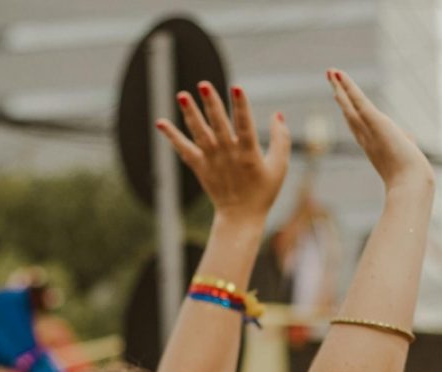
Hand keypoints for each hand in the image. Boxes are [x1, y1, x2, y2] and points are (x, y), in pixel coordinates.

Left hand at [156, 82, 289, 224]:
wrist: (241, 217)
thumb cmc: (263, 191)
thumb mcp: (280, 167)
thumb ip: (281, 140)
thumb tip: (278, 115)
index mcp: (249, 154)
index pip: (245, 126)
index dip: (241, 106)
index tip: (236, 88)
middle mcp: (228, 155)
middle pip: (218, 125)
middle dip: (211, 104)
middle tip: (203, 84)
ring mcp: (212, 161)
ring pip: (199, 133)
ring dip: (190, 113)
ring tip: (181, 95)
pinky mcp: (200, 167)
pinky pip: (184, 150)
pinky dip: (172, 137)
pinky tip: (160, 123)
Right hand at [327, 69, 433, 192]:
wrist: (409, 184)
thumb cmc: (411, 177)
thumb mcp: (408, 155)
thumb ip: (405, 142)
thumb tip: (408, 137)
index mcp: (372, 147)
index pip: (357, 125)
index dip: (348, 111)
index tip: (341, 99)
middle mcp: (366, 139)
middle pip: (348, 114)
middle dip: (340, 96)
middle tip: (330, 81)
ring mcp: (368, 131)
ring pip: (349, 106)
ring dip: (340, 87)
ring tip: (330, 72)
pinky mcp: (375, 122)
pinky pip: (358, 101)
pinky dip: (348, 87)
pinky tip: (339, 75)